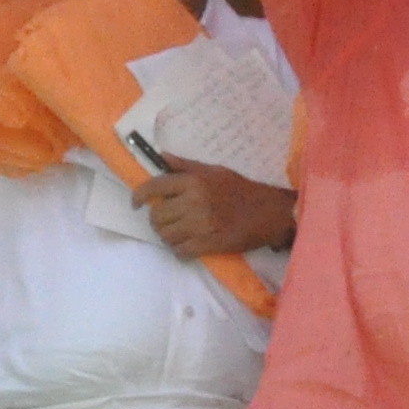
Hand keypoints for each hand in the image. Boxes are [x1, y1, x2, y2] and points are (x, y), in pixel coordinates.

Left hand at [140, 160, 296, 259]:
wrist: (271, 212)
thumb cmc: (242, 189)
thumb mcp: (215, 171)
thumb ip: (186, 166)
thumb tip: (162, 156)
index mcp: (194, 182)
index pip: (154, 188)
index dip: (139, 197)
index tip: (137, 204)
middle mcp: (195, 202)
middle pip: (157, 216)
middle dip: (158, 221)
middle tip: (167, 222)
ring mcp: (202, 225)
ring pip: (166, 236)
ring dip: (167, 237)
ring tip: (177, 235)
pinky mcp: (211, 244)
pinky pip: (182, 251)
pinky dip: (179, 251)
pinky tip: (186, 247)